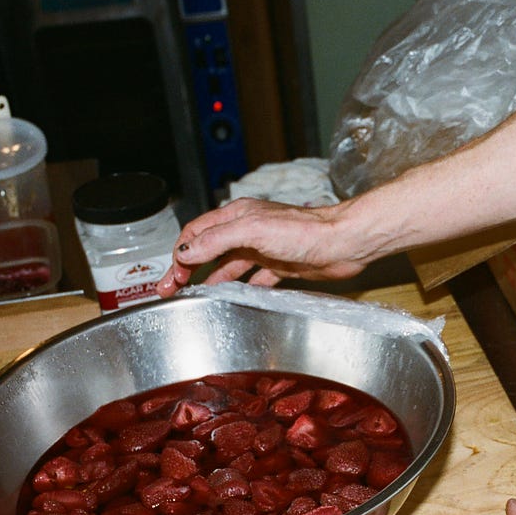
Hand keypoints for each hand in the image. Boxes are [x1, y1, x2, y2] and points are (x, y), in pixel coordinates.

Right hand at [154, 198, 370, 295]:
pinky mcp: (281, 266)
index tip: (171, 275)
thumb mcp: (252, 231)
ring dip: (210, 280)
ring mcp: (264, 249)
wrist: (344, 243)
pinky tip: (234, 299)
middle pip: (209, 250)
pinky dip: (241, 288)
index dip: (180, 252)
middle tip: (171, 288)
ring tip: (195, 296)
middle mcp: (249, 230)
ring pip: (229, 265)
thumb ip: (217, 240)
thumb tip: (185, 250)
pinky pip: (254, 279)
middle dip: (187, 268)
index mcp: (238, 216)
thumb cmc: (305, 230)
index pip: (197, 232)